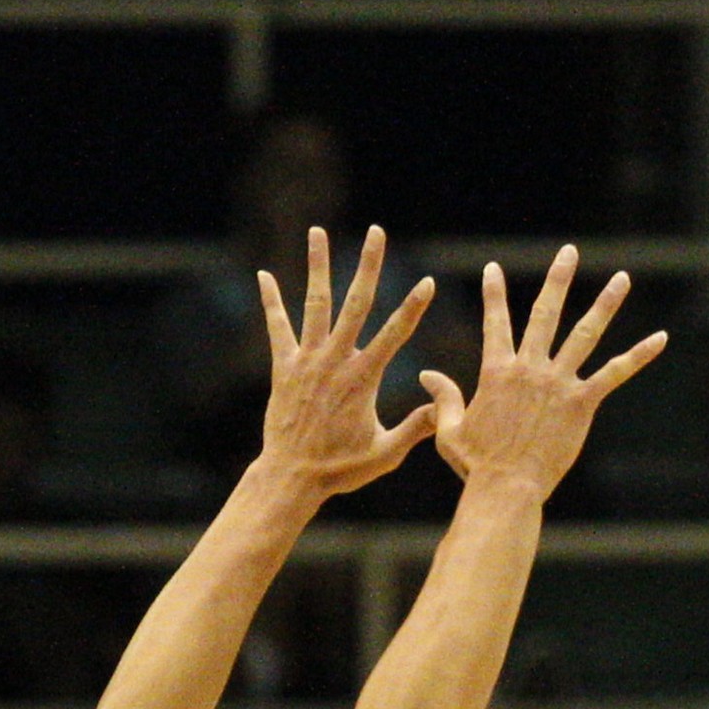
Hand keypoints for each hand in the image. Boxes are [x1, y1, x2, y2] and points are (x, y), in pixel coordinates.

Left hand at [254, 226, 440, 499]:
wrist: (292, 476)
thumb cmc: (342, 469)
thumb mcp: (386, 453)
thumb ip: (416, 428)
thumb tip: (443, 407)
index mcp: (364, 378)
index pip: (396, 333)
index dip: (413, 306)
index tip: (428, 281)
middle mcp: (336, 360)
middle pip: (356, 302)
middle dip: (369, 265)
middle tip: (376, 231)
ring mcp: (307, 360)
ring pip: (316, 303)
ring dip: (318, 265)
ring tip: (318, 232)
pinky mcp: (284, 367)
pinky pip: (277, 327)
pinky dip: (272, 301)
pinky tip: (264, 275)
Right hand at [417, 247, 664, 502]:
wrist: (506, 487)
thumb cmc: (477, 464)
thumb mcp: (450, 429)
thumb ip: (443, 396)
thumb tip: (426, 374)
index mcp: (497, 371)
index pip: (496, 322)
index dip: (494, 294)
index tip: (493, 268)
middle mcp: (529, 368)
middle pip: (545, 313)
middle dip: (557, 279)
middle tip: (569, 252)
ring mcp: (558, 383)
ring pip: (585, 333)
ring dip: (605, 303)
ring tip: (622, 278)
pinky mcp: (581, 403)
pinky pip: (615, 373)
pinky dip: (639, 355)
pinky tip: (660, 337)